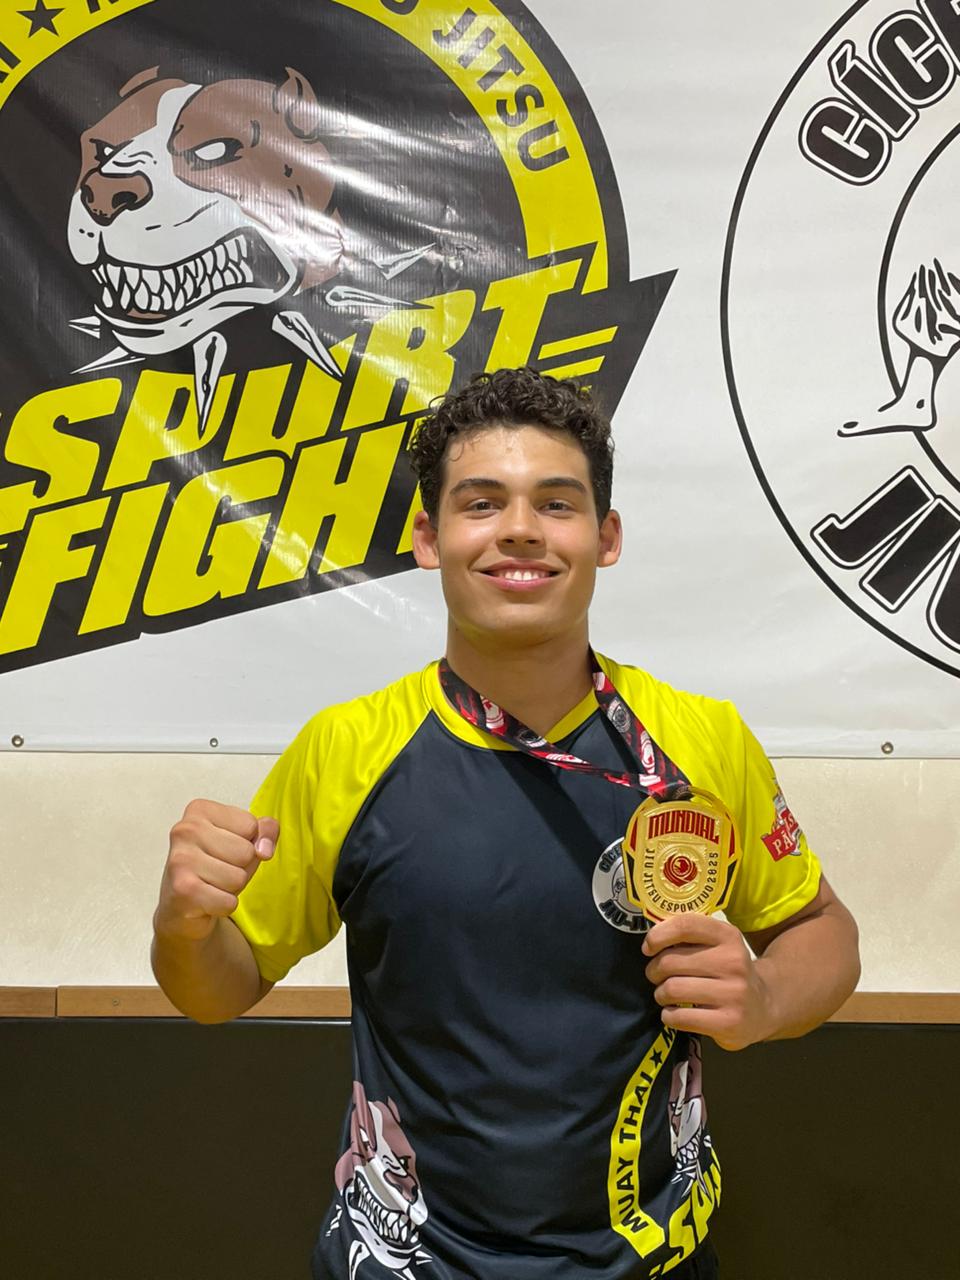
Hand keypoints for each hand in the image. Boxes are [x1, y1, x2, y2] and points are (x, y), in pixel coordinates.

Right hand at [155, 799, 278, 942]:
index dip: (248, 843)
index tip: (226, 849)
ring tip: (212, 884)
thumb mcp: (245, 840)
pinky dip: (224, 905)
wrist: (181, 905)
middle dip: (241, 867)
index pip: (251, 826)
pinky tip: (207, 899)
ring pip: (239, 878)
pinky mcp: (182, 889)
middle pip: (246, 852)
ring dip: (232, 888)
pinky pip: (229, 901)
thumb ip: (266, 830)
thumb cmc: (215, 865)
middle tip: (219, 870)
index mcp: (200, 810)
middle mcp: (185, 830)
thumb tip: (265, 850)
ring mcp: (181, 859)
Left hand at [642, 913, 773, 1050]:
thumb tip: (651, 940)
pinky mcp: (728, 1022)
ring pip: (672, 989)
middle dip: (654, 971)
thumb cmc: (728, 972)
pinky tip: (675, 1013)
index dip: (658, 935)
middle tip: (657, 977)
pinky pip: (679, 1017)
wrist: (764, 1007)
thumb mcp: (718, 946)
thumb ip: (690, 937)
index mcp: (728, 936)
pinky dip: (668, 1016)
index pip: (685, 926)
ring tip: (666, 995)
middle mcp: (733, 962)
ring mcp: (733, 993)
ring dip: (660, 994)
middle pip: (671, 961)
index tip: (648, 948)